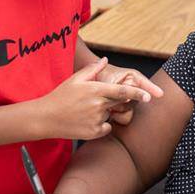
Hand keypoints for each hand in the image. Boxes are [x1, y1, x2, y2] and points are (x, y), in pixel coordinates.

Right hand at [37, 57, 151, 139]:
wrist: (46, 118)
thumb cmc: (60, 97)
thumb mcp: (75, 80)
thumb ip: (92, 70)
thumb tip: (105, 61)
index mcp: (95, 90)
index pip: (123, 91)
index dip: (137, 93)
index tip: (148, 96)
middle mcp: (98, 105)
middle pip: (119, 103)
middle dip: (116, 101)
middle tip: (96, 100)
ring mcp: (96, 120)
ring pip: (110, 115)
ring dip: (104, 113)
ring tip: (84, 111)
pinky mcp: (94, 133)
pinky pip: (105, 128)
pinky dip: (100, 125)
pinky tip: (86, 121)